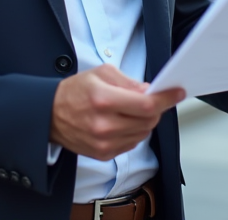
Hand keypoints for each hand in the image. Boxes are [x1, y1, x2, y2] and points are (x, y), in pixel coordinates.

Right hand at [50, 64, 184, 160]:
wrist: (50, 115)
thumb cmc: (75, 91)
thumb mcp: (101, 74)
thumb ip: (129, 82)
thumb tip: (150, 91)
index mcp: (103, 99)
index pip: (146, 105)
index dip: (166, 99)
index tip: (177, 92)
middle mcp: (104, 125)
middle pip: (148, 121)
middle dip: (155, 108)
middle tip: (150, 99)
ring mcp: (104, 143)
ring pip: (143, 133)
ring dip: (144, 121)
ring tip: (130, 110)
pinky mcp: (103, 154)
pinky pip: (132, 143)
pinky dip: (133, 132)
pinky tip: (121, 122)